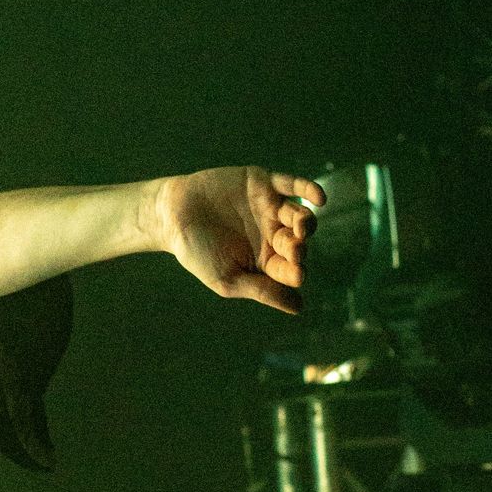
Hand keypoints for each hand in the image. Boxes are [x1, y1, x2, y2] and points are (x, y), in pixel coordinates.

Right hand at [152, 168, 323, 315]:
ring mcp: (270, 208)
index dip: (296, 272)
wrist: (171, 215)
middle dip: (298, 247)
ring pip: (298, 214)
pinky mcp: (263, 183)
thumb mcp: (228, 279)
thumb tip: (298, 308)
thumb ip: (262, 290)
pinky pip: (292, 184)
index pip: (289, 270)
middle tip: (294, 251)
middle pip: (296, 242)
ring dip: (305, 222)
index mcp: (267, 260)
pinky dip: (308, 189)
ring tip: (302, 227)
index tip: (298, 275)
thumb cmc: (197, 252)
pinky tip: (319, 198)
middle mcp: (273, 234)